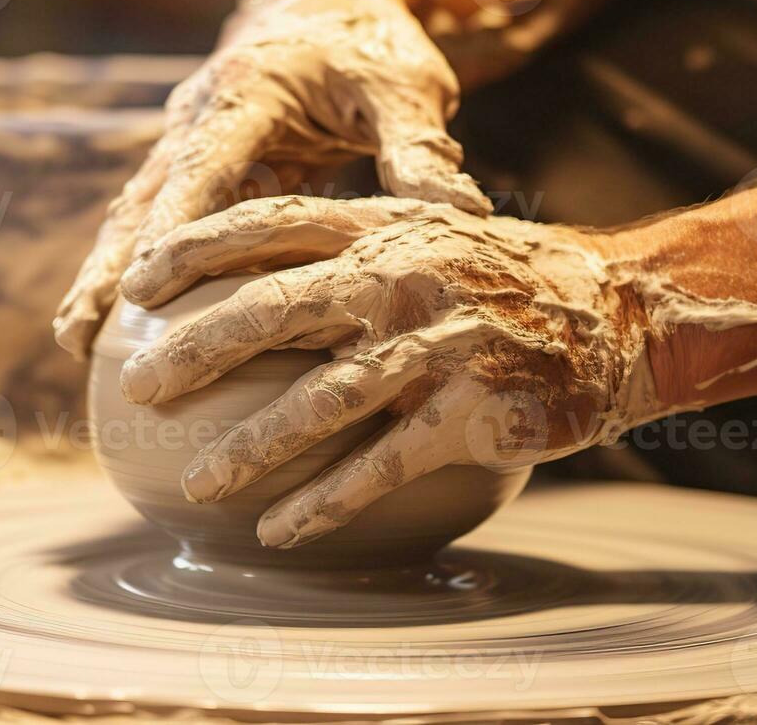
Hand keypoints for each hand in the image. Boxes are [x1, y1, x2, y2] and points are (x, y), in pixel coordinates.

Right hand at [52, 0, 493, 357]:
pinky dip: (136, 265)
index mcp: (248, 89)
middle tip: (76, 335)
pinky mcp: (194, 160)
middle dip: (109, 266)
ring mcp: (187, 136)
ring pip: (137, 212)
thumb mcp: (408, 88)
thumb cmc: (375, 43)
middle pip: (145, 198)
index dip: (172, 227)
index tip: (141, 287)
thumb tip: (464, 213)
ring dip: (105, 273)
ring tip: (74, 345)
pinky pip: (157, 217)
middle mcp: (201, 112)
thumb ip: (423, 149)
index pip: (203, 165)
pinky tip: (121, 330)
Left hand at [115, 196, 660, 548]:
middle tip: (137, 390)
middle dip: (193, 350)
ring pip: (319, 402)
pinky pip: (381, 466)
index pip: (271, 224)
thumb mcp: (431, 237)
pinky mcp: (473, 413)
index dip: (195, 249)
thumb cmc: (507, 279)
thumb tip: (253, 275)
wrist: (619, 313)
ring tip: (196, 486)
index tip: (137, 282)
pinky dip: (324, 504)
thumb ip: (354, 250)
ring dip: (248, 450)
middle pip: (274, 309)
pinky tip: (279, 532)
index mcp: (384, 229)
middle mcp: (403, 279)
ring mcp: (438, 345)